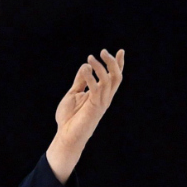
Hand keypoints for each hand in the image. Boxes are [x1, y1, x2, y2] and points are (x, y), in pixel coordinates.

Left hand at [46, 48, 124, 181]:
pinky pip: (96, 88)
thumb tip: (86, 65)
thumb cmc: (69, 117)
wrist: (65, 136)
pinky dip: (91, 77)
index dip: (119, 64)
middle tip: (104, 51)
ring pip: (109, 80)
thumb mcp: (74, 94)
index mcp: (101, 95)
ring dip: (100, 67)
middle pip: (116, 77)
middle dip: (113, 63)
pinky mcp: (95, 107)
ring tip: (91, 57)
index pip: (114, 77)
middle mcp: (105, 98)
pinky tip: (86, 69)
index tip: (120, 51)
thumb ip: (81, 81)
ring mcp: (101, 102)